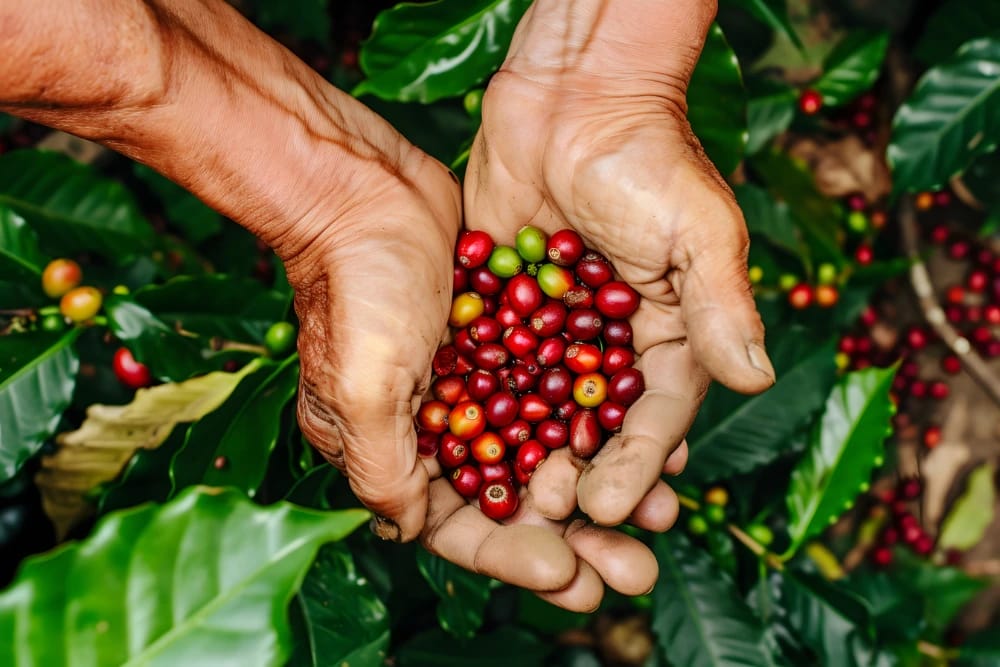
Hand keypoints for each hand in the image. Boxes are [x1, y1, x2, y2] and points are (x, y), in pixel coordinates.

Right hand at [286, 143, 662, 610]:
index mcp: (391, 451)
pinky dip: (598, 418)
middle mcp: (435, 428)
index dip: (512, 556)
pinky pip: (561, 394)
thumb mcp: (362, 386)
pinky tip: (649, 438)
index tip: (571, 576)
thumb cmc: (355, 288)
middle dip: (574, 534)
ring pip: (546, 452)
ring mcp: (473, 386)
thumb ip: (383, 469)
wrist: (368, 190)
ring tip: (660, 513)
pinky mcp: (504, 344)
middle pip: (512, 500)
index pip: (455, 526)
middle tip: (634, 570)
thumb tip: (410, 535)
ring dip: (599, 484)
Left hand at [464, 2, 775, 546]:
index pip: (657, 416)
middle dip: (583, 475)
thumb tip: (756, 379)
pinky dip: (478, 402)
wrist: (573, 97)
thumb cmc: (649, 157)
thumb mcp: (698, 231)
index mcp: (668, 337)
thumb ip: (721, 306)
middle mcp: (609, 346)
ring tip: (512, 498)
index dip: (638, 464)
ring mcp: (552, 332)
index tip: (615, 506)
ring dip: (528, 456)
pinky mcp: (501, 309)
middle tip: (558, 514)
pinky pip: (490, 364)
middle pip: (596, 428)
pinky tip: (461, 444)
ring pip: (539, 410)